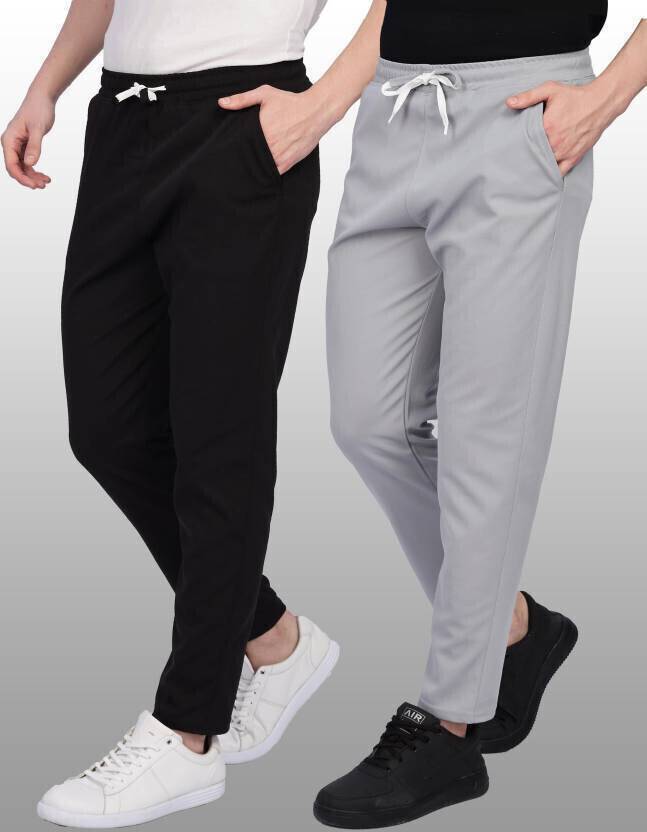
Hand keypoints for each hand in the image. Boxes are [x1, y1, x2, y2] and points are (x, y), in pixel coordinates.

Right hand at [2, 90, 54, 188]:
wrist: (42, 99)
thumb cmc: (38, 110)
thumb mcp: (38, 129)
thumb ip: (34, 146)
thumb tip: (30, 163)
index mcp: (9, 140)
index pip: (11, 165)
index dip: (22, 177)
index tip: (34, 185)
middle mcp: (10, 144)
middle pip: (15, 168)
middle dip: (28, 179)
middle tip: (43, 185)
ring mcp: (17, 145)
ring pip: (22, 167)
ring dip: (33, 176)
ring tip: (46, 182)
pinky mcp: (24, 146)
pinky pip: (27, 163)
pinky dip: (35, 170)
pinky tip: (45, 176)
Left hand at [219, 85, 334, 174]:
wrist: (315, 111)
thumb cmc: (290, 102)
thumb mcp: (265, 94)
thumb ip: (242, 99)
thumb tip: (221, 103)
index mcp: (260, 130)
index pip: (240, 145)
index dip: (233, 148)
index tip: (227, 150)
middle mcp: (269, 145)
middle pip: (249, 157)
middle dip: (242, 159)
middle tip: (233, 161)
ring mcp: (279, 156)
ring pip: (260, 167)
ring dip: (253, 167)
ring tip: (244, 168)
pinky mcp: (288, 163)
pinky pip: (273, 173)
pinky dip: (266, 174)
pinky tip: (260, 172)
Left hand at [507, 78, 620, 175]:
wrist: (601, 103)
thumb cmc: (576, 96)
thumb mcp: (551, 90)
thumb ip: (529, 96)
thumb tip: (509, 102)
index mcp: (547, 127)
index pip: (525, 141)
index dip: (518, 143)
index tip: (512, 145)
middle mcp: (555, 142)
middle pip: (534, 154)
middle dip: (526, 155)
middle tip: (517, 157)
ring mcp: (565, 152)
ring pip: (545, 165)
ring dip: (537, 165)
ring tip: (528, 166)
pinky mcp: (574, 157)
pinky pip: (559, 172)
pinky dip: (551, 173)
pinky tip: (543, 173)